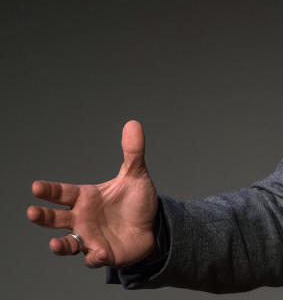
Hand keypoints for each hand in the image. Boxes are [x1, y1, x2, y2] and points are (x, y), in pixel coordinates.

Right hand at [27, 120, 158, 267]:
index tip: (36, 186)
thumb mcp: (136, 175)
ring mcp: (90, 238)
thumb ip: (133, 152)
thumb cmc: (135, 202)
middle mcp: (82, 219)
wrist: (152, 226)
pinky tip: (100, 252)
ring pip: (68, 243)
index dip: (49, 190)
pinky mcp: (103, 254)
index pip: (62, 193)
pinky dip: (95, 257)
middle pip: (55, 219)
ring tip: (54, 244)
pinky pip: (93, 258)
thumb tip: (133, 123)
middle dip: (42, 217)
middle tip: (32, 212)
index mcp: (86, 198)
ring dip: (60, 245)